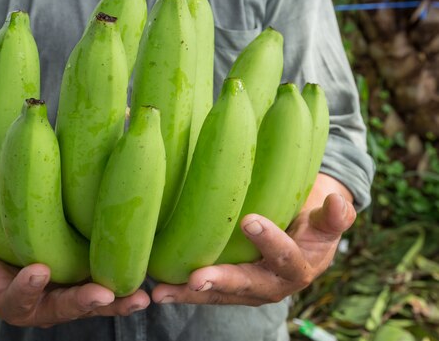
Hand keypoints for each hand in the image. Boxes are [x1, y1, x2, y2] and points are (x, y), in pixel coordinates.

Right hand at [0, 248, 149, 327]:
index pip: (22, 299)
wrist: (16, 260)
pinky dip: (129, 283)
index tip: (37, 270)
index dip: (28, 286)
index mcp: (19, 302)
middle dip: (85, 301)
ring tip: (141, 296)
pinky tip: (152, 277)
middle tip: (103, 294)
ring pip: (97, 301)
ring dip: (118, 299)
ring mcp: (74, 295)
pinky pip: (112, 285)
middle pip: (68, 307)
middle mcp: (50, 305)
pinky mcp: (93, 281)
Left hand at [151, 192, 355, 305]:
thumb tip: (340, 204)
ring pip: (220, 295)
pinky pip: (206, 293)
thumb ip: (334, 216)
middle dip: (221, 281)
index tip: (250, 221)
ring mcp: (248, 289)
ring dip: (190, 294)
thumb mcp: (327, 220)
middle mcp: (272, 285)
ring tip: (162, 292)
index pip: (286, 257)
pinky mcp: (229, 288)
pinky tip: (158, 290)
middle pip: (247, 284)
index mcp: (299, 267)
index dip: (271, 241)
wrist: (304, 242)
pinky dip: (182, 292)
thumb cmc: (312, 224)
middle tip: (196, 278)